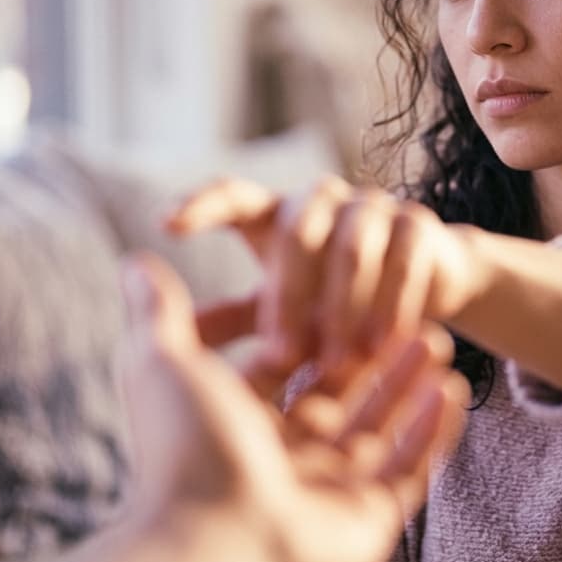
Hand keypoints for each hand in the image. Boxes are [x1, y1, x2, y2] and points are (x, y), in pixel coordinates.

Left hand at [122, 252, 468, 561]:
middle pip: (343, 402)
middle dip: (377, 359)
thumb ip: (159, 312)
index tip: (350, 298)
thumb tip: (138, 260)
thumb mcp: (164, 364)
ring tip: (438, 341)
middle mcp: (286, 466)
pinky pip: (409, 470)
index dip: (323, 334)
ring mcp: (330, 499)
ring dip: (409, 388)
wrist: (216, 546)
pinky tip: (451, 390)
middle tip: (407, 317)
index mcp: (242, 431)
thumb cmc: (188, 451)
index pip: (293, 373)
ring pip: (381, 433)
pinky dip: (431, 433)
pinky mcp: (368, 526)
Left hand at [166, 175, 483, 374]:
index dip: (202, 206)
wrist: (413, 309)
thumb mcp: (272, 316)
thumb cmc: (325, 315)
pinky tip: (383, 349)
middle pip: (297, 231)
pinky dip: (391, 308)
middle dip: (290, 296)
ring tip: (338, 365)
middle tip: (284, 356)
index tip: (167, 225)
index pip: (234, 196)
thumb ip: (221, 317)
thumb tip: (142, 293)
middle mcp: (321, 202)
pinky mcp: (419, 228)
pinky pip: (403, 262)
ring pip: (352, 248)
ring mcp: (373, 208)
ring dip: (344, 310)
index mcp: (274, 217)